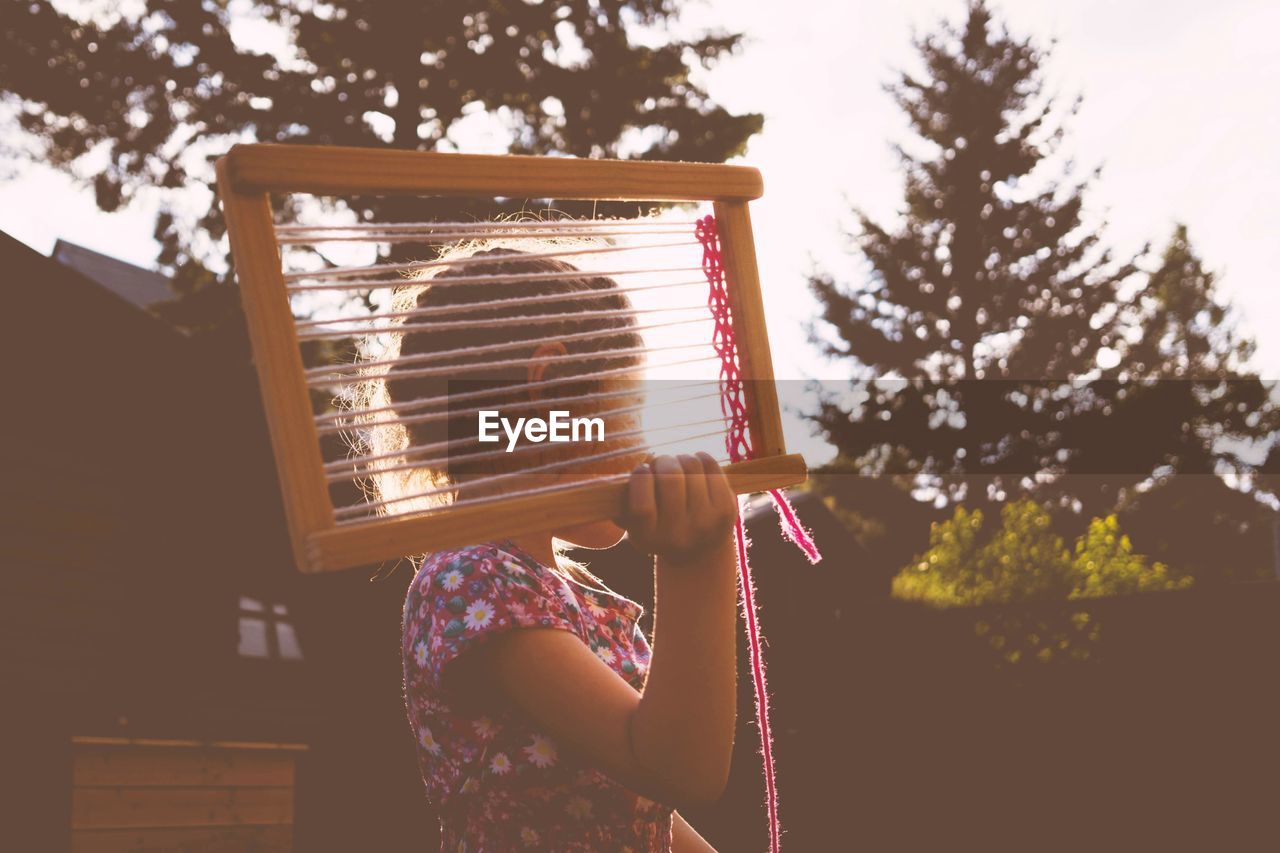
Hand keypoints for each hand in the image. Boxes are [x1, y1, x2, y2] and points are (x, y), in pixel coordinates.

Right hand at [619, 452, 736, 565]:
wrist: (699, 552)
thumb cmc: (657, 527)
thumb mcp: (633, 523)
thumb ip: (619, 502)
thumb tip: (603, 482)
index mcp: (649, 540)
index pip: (642, 506)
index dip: (640, 478)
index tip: (641, 470)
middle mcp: (678, 537)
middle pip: (671, 479)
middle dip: (662, 460)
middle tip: (660, 462)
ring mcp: (706, 524)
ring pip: (691, 466)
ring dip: (680, 458)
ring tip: (677, 464)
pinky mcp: (727, 511)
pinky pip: (711, 466)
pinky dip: (700, 458)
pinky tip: (695, 465)